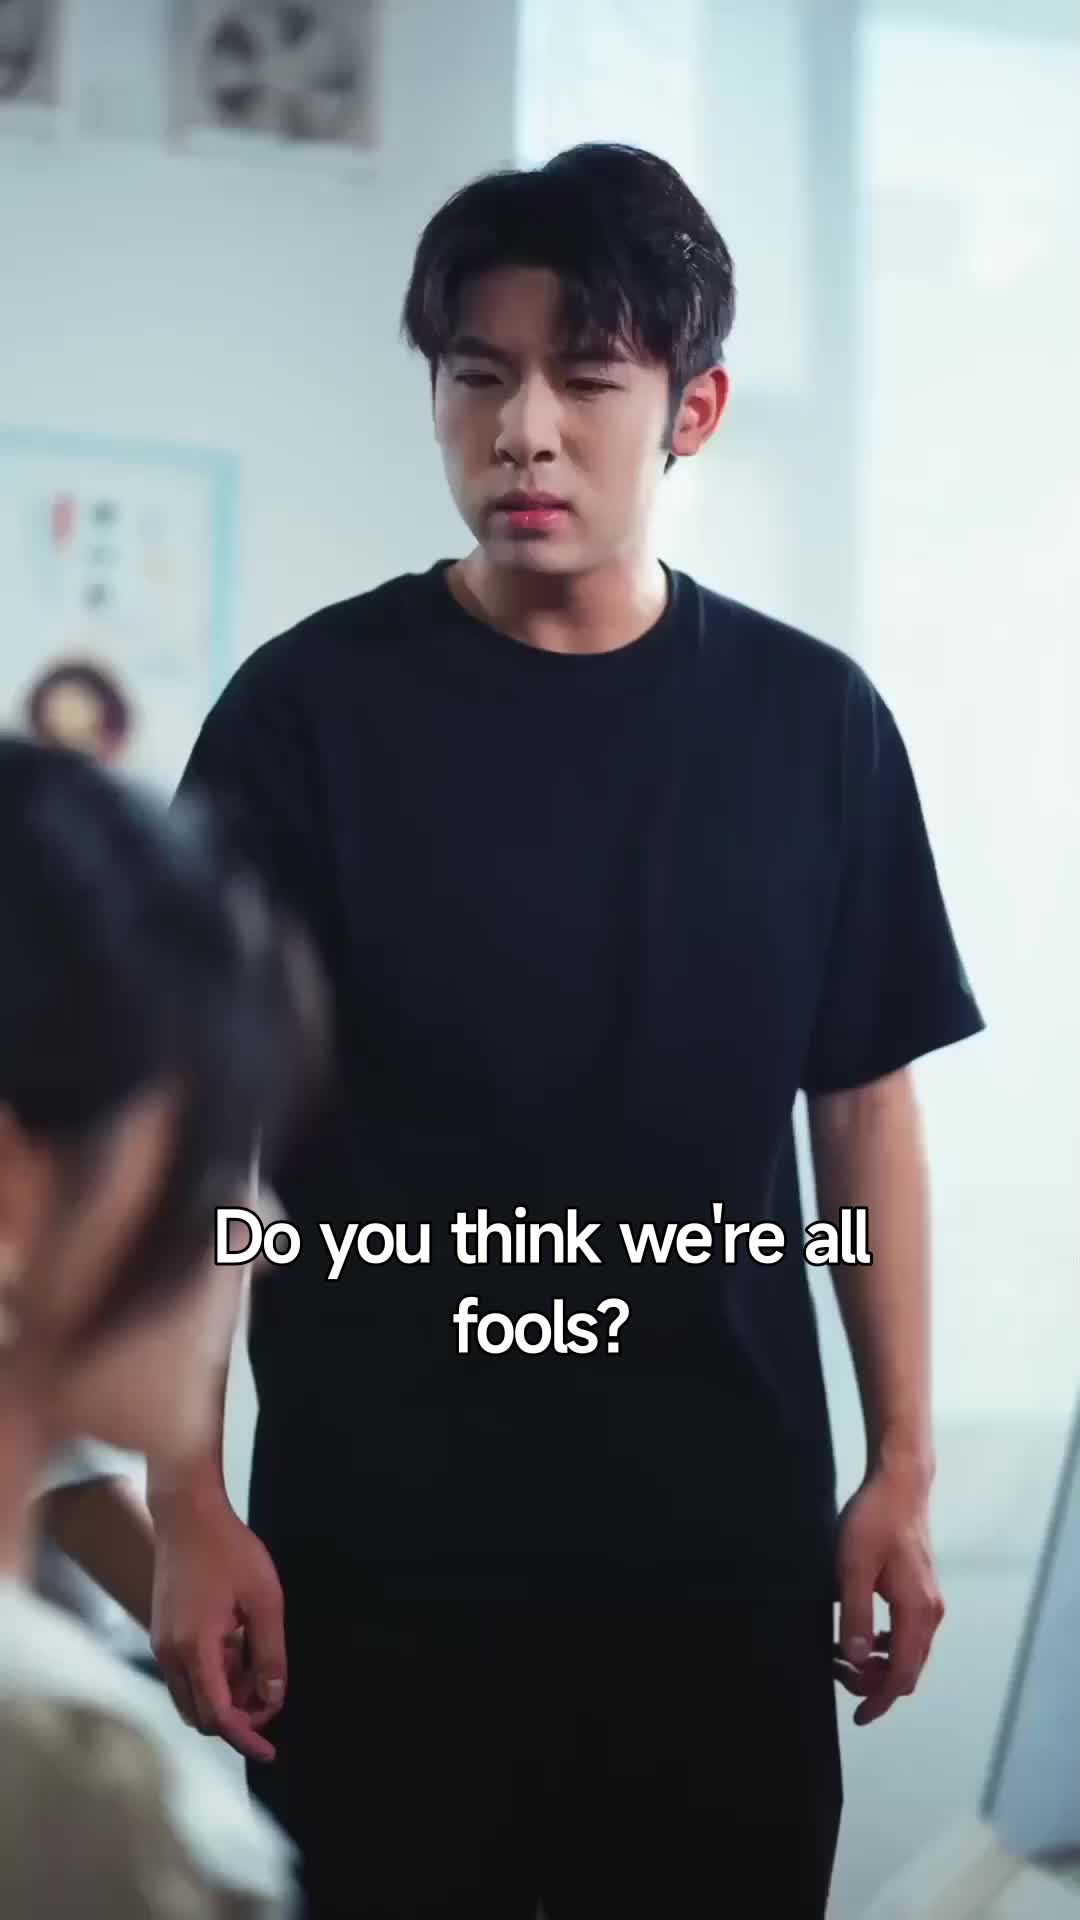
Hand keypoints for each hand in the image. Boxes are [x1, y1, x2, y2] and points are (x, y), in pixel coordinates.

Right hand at [151, 1493, 286, 1762]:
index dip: (246, 1738)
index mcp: (196, 1648)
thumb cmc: (229, 1550)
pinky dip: (210, 1681)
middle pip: (201, 1716)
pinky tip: (237, 1657)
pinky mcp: (162, 1633)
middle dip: (237, 1719)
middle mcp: (170, 1654)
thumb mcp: (264, 1599)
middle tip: (270, 1699)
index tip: (270, 1751)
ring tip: (256, 1676)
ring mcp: (161, 1644)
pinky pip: (184, 1677)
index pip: (219, 1716)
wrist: (187, 1515)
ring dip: (222, 1701)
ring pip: (190, 1699)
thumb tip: (273, 1698)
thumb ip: (271, 1653)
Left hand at [833, 1466, 943, 1726]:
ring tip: (841, 1655)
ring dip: (877, 1664)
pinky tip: (858, 1633)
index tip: (857, 1717)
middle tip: (837, 1675)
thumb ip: (854, 1615)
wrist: (899, 1484)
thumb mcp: (852, 1567)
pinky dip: (884, 1645)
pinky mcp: (920, 1591)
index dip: (879, 1700)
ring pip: (907, 1653)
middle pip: (907, 1669)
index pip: (901, 1674)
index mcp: (916, 1612)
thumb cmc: (875, 1520)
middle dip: (874, 1684)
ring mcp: (928, 1602)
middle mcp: (930, 1613)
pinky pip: (906, 1634)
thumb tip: (854, 1660)